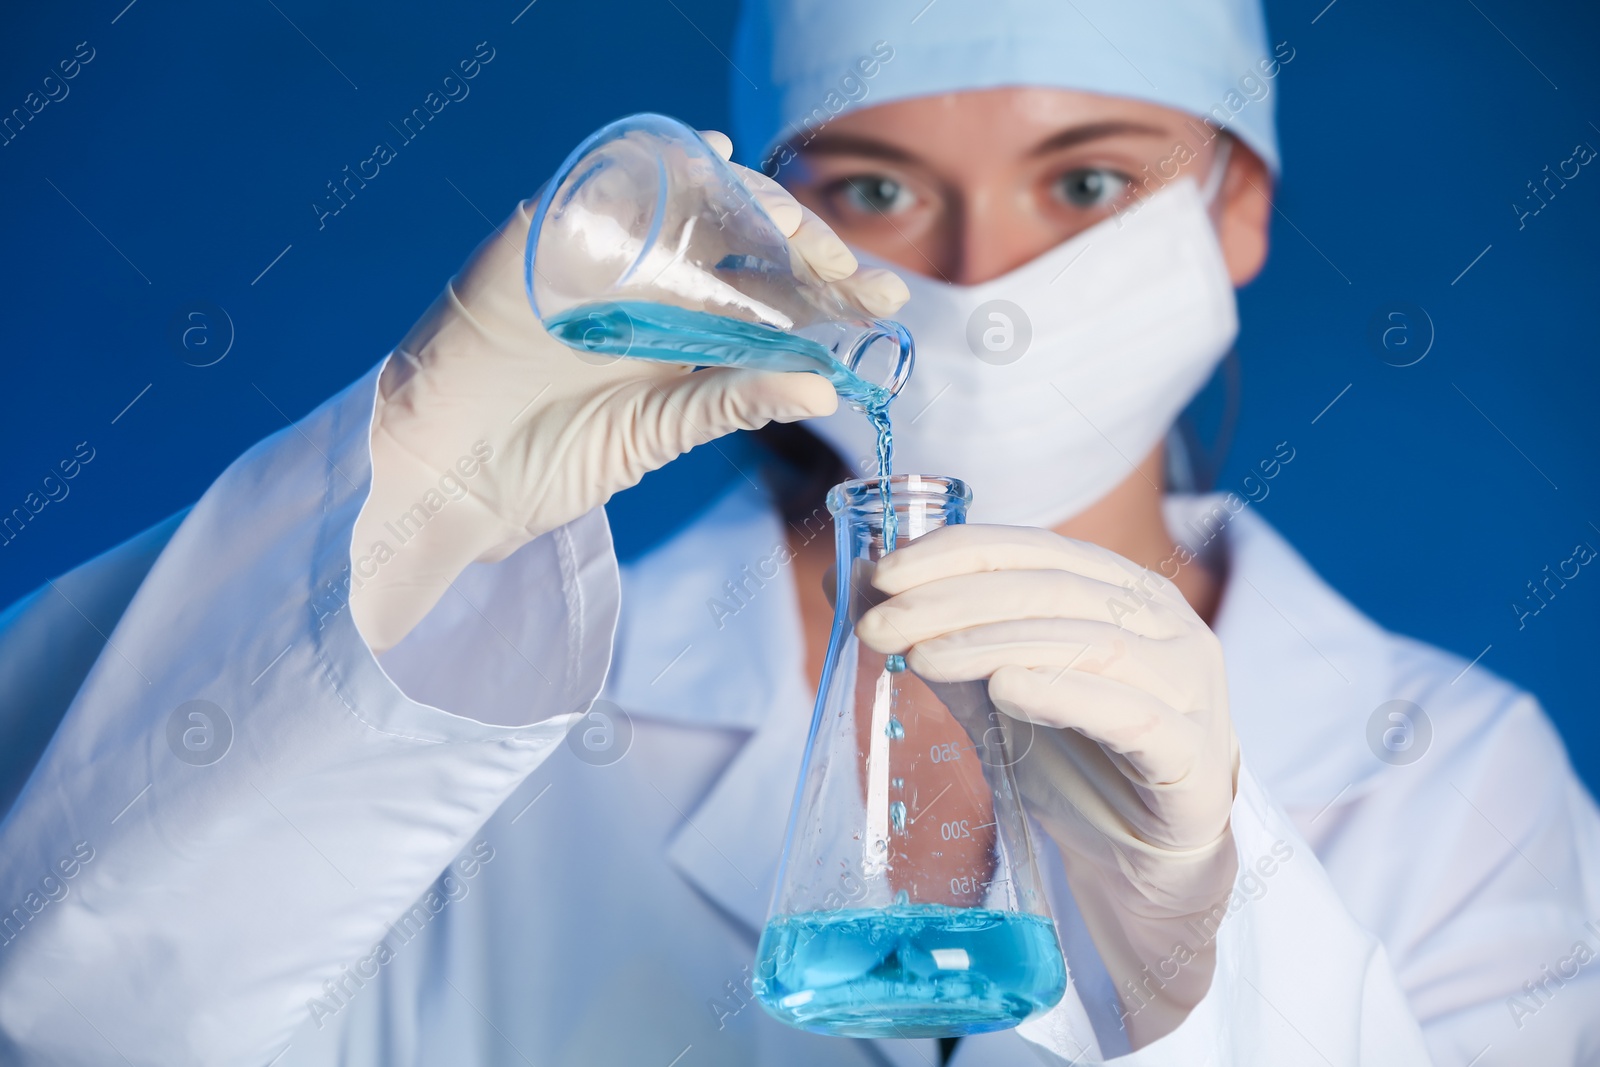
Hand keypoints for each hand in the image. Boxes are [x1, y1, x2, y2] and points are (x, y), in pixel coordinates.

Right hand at [350, 131, 908, 652]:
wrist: (447, 478)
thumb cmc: (548, 461)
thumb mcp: (658, 435)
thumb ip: (733, 403)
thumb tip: (826, 387)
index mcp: (689, 332)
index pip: (777, 293)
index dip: (834, 290)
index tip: (888, 305)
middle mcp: (657, 284)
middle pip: (748, 239)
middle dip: (810, 249)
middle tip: (858, 275)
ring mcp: (604, 255)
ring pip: (692, 199)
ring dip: (753, 202)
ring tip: (800, 228)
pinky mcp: (548, 236)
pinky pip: (606, 181)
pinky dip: (660, 167)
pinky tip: (708, 158)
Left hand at [856, 523, 1238, 1043]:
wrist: (1141, 861)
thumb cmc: (1073, 761)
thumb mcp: (994, 693)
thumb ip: (938, 637)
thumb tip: (850, 585)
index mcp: (1118, 587)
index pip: (1032, 548)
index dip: (954, 553)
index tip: (882, 574)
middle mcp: (1161, 621)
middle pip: (1051, 589)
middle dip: (955, 600)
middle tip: (881, 623)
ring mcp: (1187, 684)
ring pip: (1088, 642)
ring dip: (994, 644)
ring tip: (923, 658)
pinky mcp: (1192, 753)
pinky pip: (1129, 713)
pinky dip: (1064, 693)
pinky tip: (1005, 687)